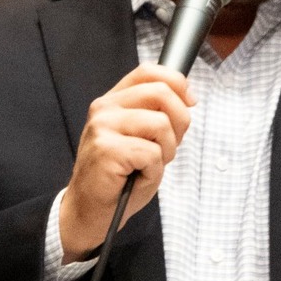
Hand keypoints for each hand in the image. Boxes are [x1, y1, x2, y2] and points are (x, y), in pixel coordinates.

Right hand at [58, 64, 194, 261]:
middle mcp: (104, 108)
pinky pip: (152, 153)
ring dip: (166, 150)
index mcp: (114, 101)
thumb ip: (158, 113)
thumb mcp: (142, 136)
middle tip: (168, 147)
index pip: (149, 72)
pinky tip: (137, 176)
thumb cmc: (120, 175)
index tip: (190, 103)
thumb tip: (188, 97)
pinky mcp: (106, 149)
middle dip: (180, 122)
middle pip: (161, 93)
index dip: (177, 83)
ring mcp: (103, 127)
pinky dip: (154, 170)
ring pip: (161, 124)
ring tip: (149, 165)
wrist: (91, 208)